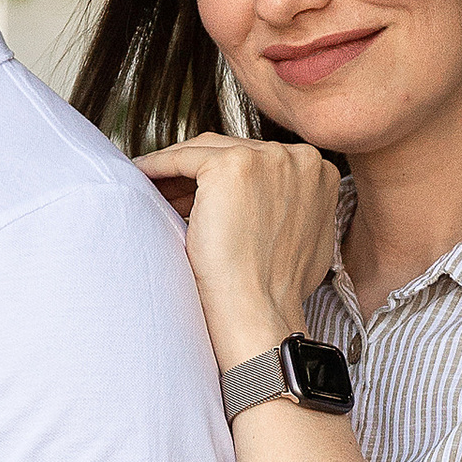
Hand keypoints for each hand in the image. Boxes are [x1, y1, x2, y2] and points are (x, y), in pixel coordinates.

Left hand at [140, 135, 340, 369]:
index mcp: (319, 172)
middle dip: (200, 172)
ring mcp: (267, 158)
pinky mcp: (231, 165)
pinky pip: (181, 158)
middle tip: (170, 190)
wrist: (258, 310)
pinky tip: (142, 176)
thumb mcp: (303, 237)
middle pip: (234, 152)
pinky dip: (158, 166)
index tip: (201, 192)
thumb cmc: (274, 289)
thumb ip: (293, 208)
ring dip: (178, 168)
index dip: (226, 179)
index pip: (260, 161)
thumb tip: (266, 201)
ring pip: (206, 151)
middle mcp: (299, 157)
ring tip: (155, 187)